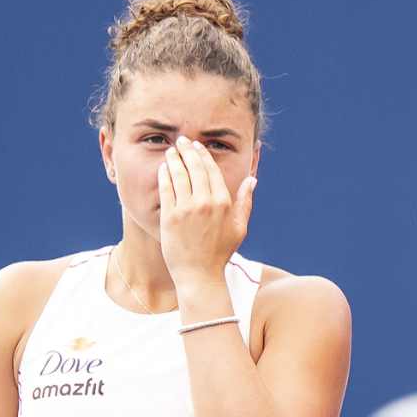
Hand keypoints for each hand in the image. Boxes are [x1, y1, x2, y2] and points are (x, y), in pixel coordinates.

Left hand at [158, 136, 256, 288]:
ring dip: (174, 159)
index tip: (197, 147)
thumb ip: (246, 202)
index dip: (203, 155)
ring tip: (171, 151)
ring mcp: (187, 209)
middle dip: (187, 151)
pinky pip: (167, 189)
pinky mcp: (170, 217)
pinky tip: (163, 168)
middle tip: (181, 141)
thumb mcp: (240, 227)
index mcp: (224, 203)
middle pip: (195, 168)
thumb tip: (252, 180)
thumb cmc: (220, 253)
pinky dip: (164, 175)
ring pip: (179, 175)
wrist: (199, 275)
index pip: (212, 171)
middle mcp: (206, 203)